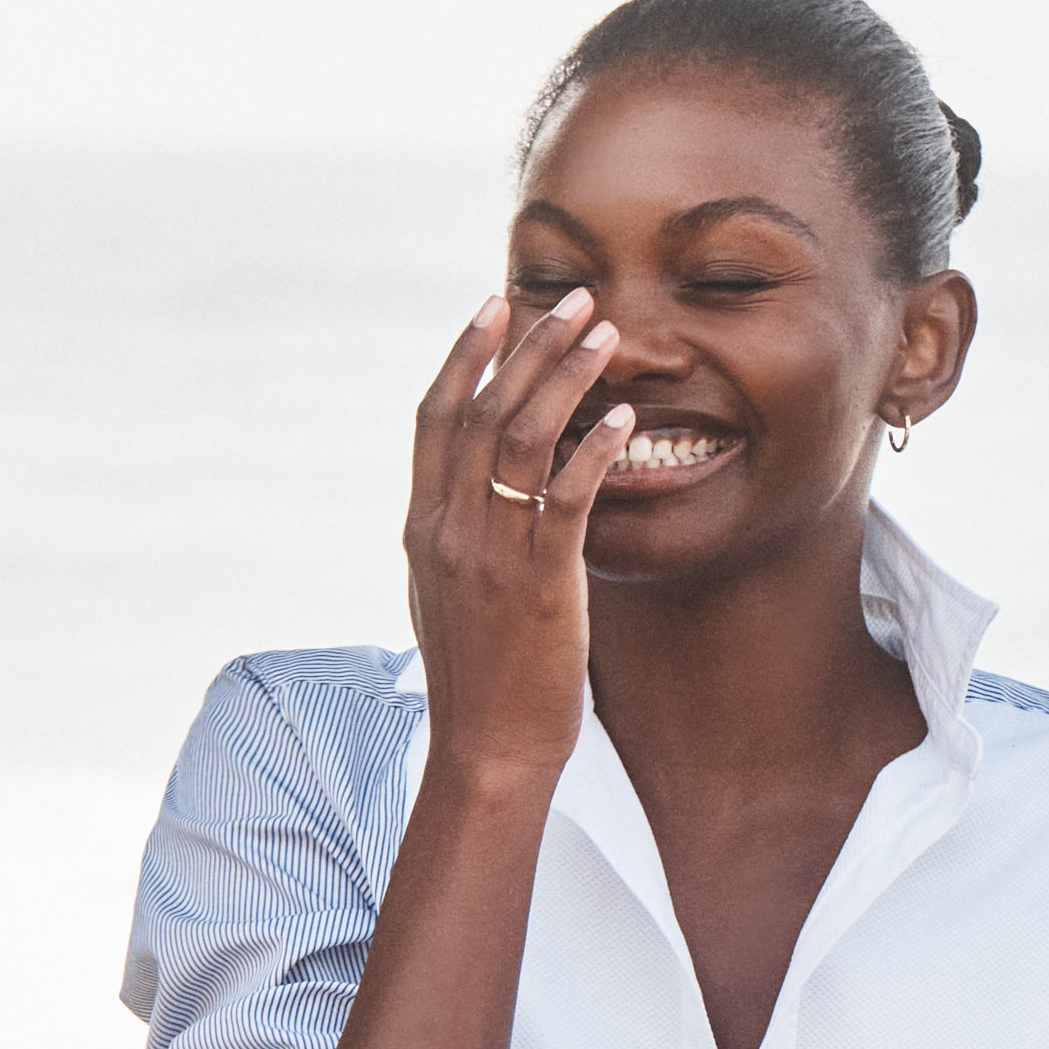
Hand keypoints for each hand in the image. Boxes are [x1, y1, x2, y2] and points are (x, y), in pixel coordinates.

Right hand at [403, 290, 634, 790]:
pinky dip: (594, 449)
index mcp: (423, 528)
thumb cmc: (479, 683)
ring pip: (522, 439)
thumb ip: (459, 539)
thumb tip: (475, 497)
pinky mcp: (540, 584)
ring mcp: (491, 555)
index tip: (497, 306)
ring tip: (606, 334)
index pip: (436, 416)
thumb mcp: (450, 597)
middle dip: (528, 345)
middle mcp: (449, 530)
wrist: (486, 750)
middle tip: (573, 298)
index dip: (466, 354)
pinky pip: (566, 498)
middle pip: (482, 409)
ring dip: (566, 378)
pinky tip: (625, 417)